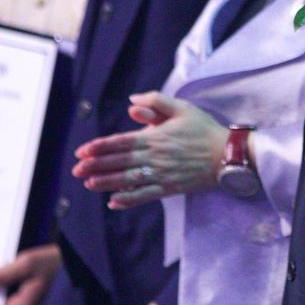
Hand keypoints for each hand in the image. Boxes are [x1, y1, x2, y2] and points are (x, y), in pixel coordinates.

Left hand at [74, 93, 222, 208]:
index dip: (100, 147)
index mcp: (156, 137)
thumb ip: (155, 102)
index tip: (82, 151)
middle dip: (96, 166)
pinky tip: (114, 202)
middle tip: (76, 170)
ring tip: (88, 184)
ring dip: (106, 183)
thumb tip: (132, 103)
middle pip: (120, 162)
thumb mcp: (182, 108)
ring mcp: (162, 174)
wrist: (228, 155)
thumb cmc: (204, 129)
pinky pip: (145, 195)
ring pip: (128, 179)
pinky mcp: (170, 188)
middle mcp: (156, 157)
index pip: (121, 142)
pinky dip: (128, 199)